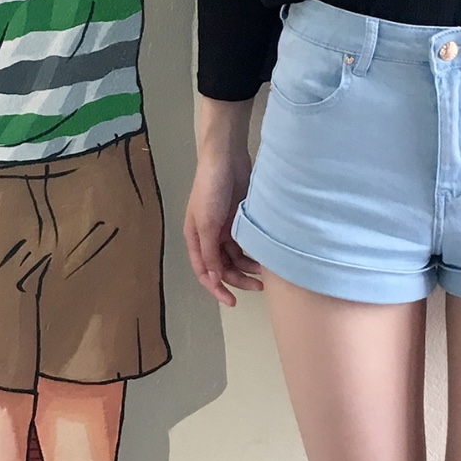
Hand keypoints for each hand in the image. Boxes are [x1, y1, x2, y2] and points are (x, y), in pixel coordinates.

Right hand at [184, 149, 265, 306]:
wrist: (227, 159)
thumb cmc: (211, 189)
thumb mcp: (207, 224)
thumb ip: (209, 252)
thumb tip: (213, 279)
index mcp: (196, 238)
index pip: (204, 272)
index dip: (216, 289)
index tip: (231, 302)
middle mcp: (209, 237)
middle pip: (222, 267)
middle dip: (238, 279)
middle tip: (259, 286)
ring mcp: (225, 228)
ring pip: (235, 257)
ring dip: (247, 267)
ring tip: (264, 271)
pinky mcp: (239, 220)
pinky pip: (245, 243)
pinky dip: (252, 252)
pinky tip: (264, 256)